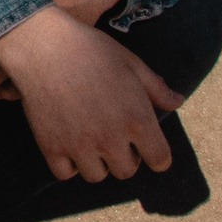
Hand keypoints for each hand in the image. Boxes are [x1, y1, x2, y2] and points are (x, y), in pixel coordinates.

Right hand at [0, 4, 186, 182]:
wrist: (42, 46)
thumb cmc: (91, 50)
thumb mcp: (131, 63)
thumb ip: (156, 88)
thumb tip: (178, 102)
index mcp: (137, 120)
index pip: (160, 160)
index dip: (155, 154)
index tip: (145, 145)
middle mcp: (111, 139)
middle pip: (127, 171)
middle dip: (124, 156)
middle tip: (112, 137)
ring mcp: (80, 146)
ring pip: (97, 176)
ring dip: (96, 162)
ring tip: (89, 141)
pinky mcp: (52, 147)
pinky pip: (65, 173)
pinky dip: (68, 163)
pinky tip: (67, 142)